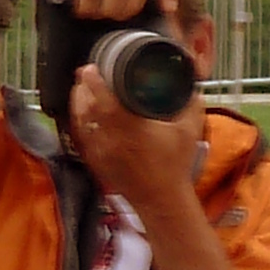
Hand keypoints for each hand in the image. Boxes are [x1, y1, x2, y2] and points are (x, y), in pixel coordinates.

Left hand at [67, 63, 207, 216]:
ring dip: (78, 103)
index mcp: (129, 127)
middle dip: (82, 88)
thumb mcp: (189, 131)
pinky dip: (81, 122)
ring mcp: (100, 151)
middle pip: (84, 107)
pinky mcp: (97, 162)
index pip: (103, 98)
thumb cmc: (175, 166)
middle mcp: (110, 138)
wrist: (162, 201)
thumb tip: (191, 84)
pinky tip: (85, 115)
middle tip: (86, 73)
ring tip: (82, 90)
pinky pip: (82, 137)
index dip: (93, 80)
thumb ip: (190, 103)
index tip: (91, 68)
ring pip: (80, 122)